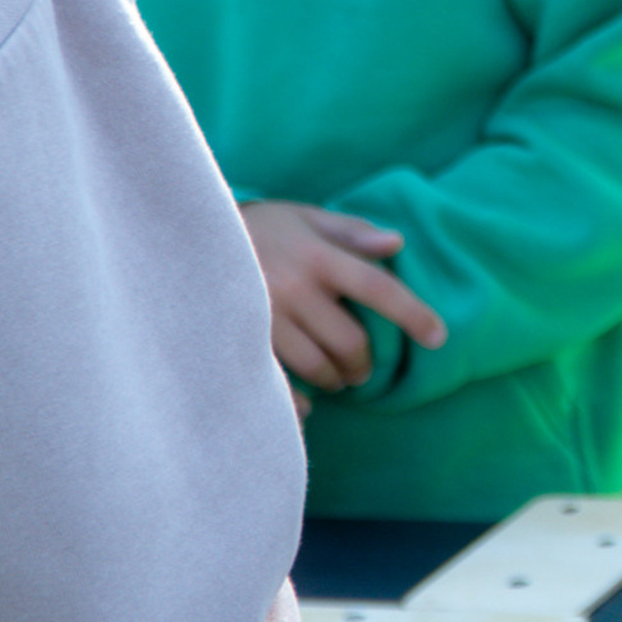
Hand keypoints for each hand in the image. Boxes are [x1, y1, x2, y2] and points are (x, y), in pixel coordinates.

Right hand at [239, 200, 447, 392]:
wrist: (182, 239)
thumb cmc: (256, 228)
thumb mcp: (304, 217)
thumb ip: (351, 232)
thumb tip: (396, 242)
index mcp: (318, 257)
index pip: (378, 288)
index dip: (413, 314)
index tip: (439, 337)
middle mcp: (294, 288)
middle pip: (350, 340)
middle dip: (364, 363)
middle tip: (364, 369)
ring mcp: (263, 316)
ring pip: (317, 365)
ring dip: (335, 378)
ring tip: (336, 378)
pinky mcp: (238, 341)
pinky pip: (277, 382)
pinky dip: (296, 400)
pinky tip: (306, 405)